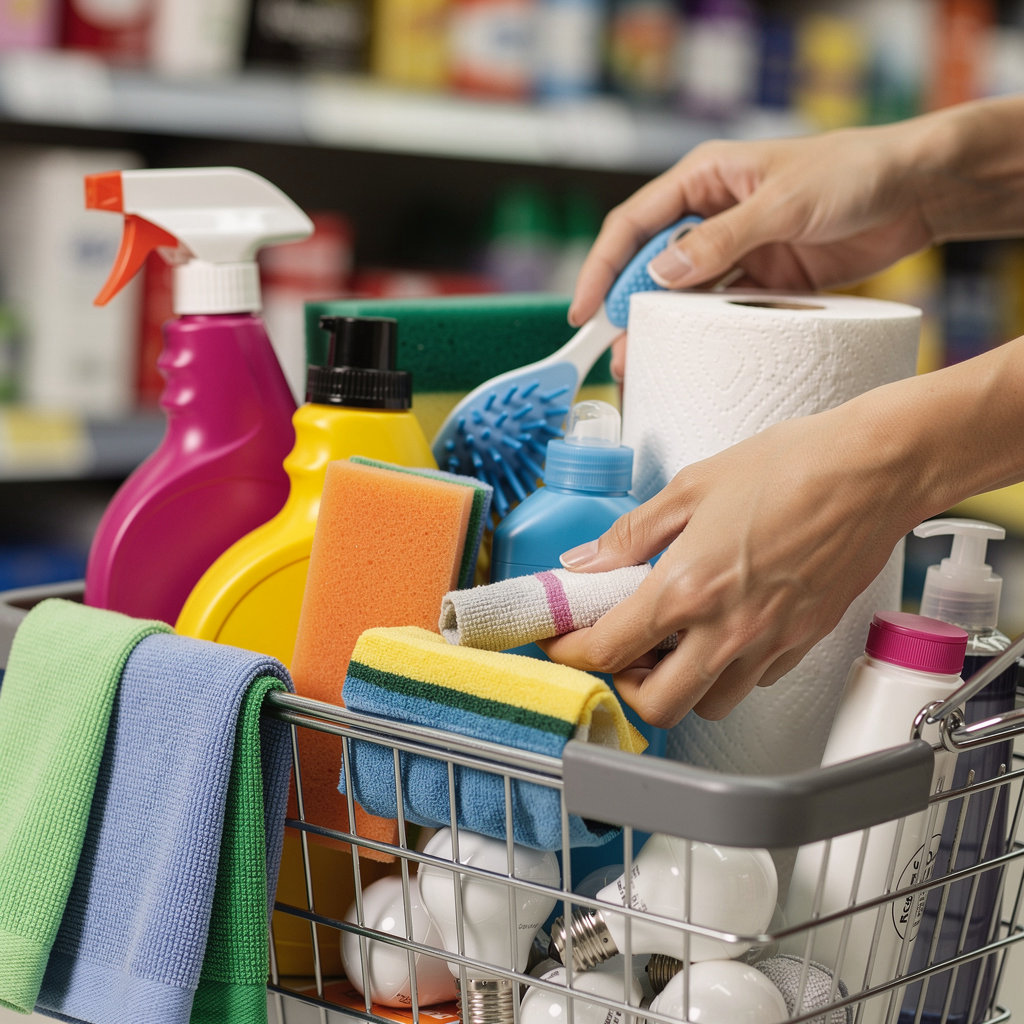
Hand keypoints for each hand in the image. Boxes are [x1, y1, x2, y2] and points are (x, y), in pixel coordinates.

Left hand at [538, 399, 922, 726]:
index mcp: (687, 588)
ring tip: (672, 642)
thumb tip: (584, 563)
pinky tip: (722, 630)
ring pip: (708, 706)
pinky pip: (752, 683)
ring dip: (679, 685)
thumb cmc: (788, 468)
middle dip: (624, 686)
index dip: (570, 652)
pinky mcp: (803, 644)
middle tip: (619, 651)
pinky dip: (726, 671)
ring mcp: (770, 645)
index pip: (608, 649)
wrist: (873, 472)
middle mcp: (727, 630)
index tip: (560, 643)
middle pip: (656, 706)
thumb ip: (629, 535)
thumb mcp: (690, 488)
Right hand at [569, 124, 935, 329]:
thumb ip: (721, 240)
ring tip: (645, 368)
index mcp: (705, 178)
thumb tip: (661, 275)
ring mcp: (739, 250)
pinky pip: (724, 310)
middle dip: (628, 309)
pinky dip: (706, 334)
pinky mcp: (767, 280)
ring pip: (685, 295)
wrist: (919, 191)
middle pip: (652, 265)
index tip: (584, 310)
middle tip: (616, 355)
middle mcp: (713, 214)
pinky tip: (693, 358)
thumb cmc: (854, 172)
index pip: (634, 224)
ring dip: (664, 329)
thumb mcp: (782, 204)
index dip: (602, 267)